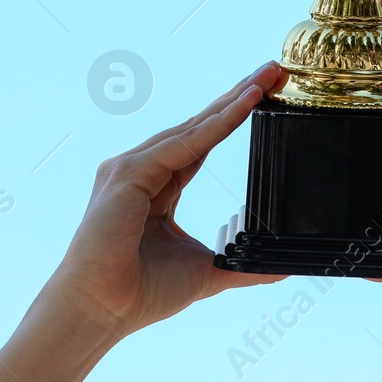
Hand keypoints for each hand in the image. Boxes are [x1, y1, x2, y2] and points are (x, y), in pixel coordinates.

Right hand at [49, 61, 285, 335]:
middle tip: (273, 70)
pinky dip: (217, 124)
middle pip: (199, 126)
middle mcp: (141, 169)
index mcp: (156, 187)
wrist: (103, 311)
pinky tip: (245, 105)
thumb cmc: (141, 293)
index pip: (202, 142)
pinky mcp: (129, 172)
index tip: (266, 93)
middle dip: (237, 97)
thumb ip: (240, 265)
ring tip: (265, 79)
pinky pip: (183, 143)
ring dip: (232, 102)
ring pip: (192, 128)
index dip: (233, 117)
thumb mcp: (205, 271)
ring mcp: (131, 167)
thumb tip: (278, 269)